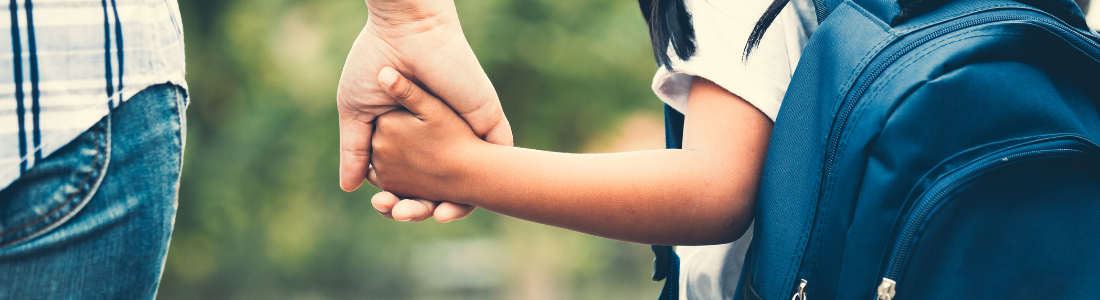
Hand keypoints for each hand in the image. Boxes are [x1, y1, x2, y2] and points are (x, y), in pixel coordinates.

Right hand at [338, 0, 510, 220]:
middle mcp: (441, 136)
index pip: (409, 178)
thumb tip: (349, 188)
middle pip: (438, 187)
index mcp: (412, 134)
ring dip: (453, 206)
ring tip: (433, 216)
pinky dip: (484, 188)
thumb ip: (355, 149)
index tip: (383, 206)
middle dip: (422, 207)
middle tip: (401, 214)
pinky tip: (462, 205)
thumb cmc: (376, 63)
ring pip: (469, 182)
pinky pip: (496, 162)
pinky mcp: (487, 122)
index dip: (397, 198)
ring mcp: (466, 131)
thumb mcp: (357, 112)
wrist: (406, 31)